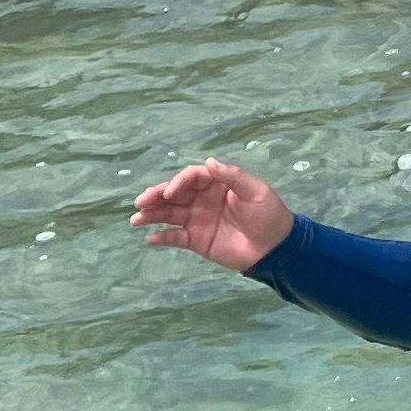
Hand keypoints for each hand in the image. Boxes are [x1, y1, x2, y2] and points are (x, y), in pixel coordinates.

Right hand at [131, 158, 294, 271]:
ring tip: (136, 219)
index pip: (191, 177)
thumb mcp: (255, 191)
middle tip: (141, 202)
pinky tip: (150, 239)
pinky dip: (161, 238)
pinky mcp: (197, 240)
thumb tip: (209, 161)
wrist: (274, 248)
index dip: (178, 182)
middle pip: (175, 194)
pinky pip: (175, 237)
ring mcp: (198, 220)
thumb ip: (232, 176)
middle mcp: (203, 199)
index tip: (170, 192)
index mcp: (217, 184)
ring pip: (170, 214)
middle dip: (156, 196)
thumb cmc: (268, 215)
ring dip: (152, 215)